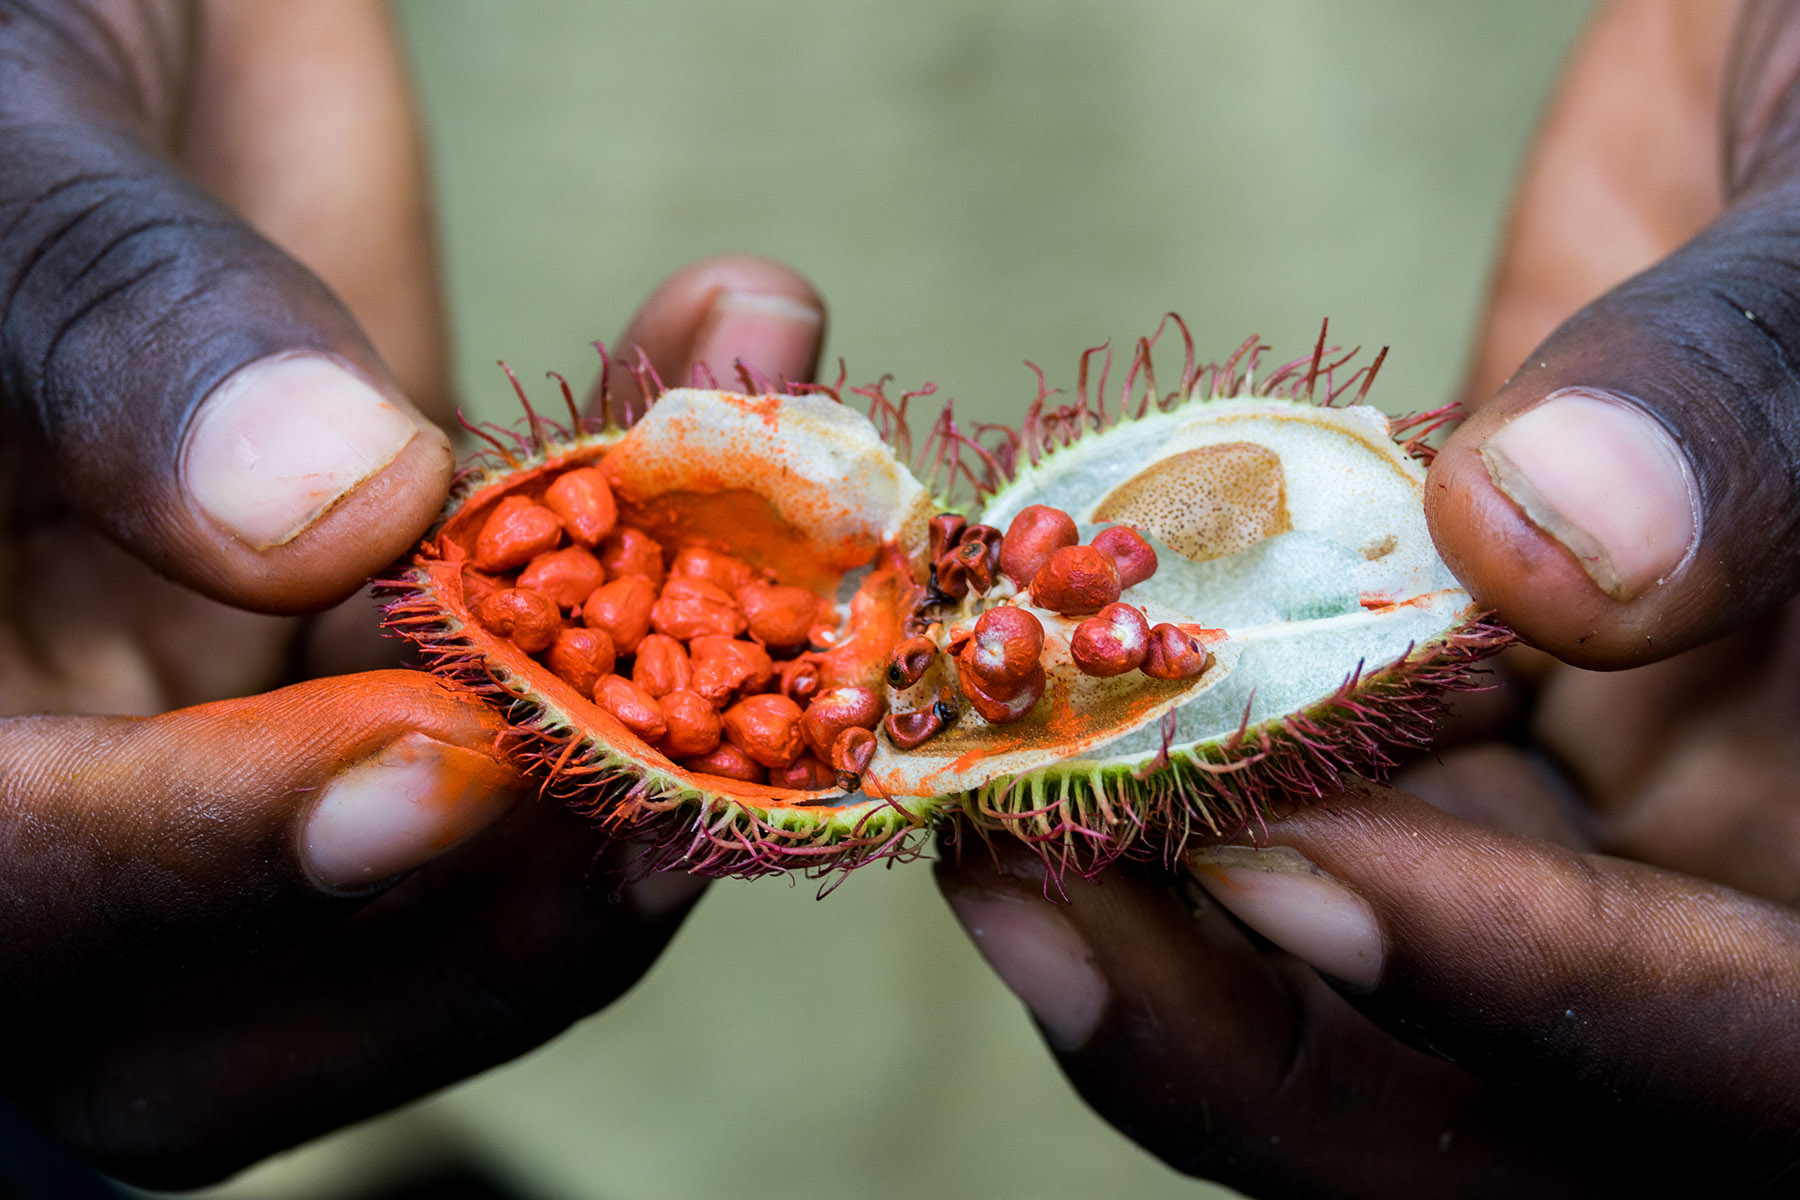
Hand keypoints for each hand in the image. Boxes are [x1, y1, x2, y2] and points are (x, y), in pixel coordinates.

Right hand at [0, 3, 823, 1185]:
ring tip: (771, 475)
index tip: (436, 766)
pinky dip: (693, 523)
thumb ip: (119, 331)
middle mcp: (94, 760)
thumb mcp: (10, 150)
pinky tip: (744, 338)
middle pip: (277, 996)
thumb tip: (330, 513)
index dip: (220, 868)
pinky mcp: (433, 625)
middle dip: (511, 898)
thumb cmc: (2, 40)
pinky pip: (579, 660)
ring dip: (668, 691)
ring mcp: (277, 706)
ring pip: (482, 854)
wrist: (119, 7)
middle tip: (685, 747)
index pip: (24, 895)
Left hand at [938, 3, 1799, 1194]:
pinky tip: (1015, 697)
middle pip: (1502, 1105)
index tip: (1290, 873)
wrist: (1772, 98)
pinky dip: (1146, 778)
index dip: (1542, 1004)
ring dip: (1148, 916)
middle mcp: (1726, 874)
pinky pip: (1285, 806)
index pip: (1758, 1051)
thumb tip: (1553, 545)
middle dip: (1247, 1027)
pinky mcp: (1437, 724)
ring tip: (960, 800)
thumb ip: (1747, 388)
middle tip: (1020, 894)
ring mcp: (1576, 814)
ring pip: (1355, 972)